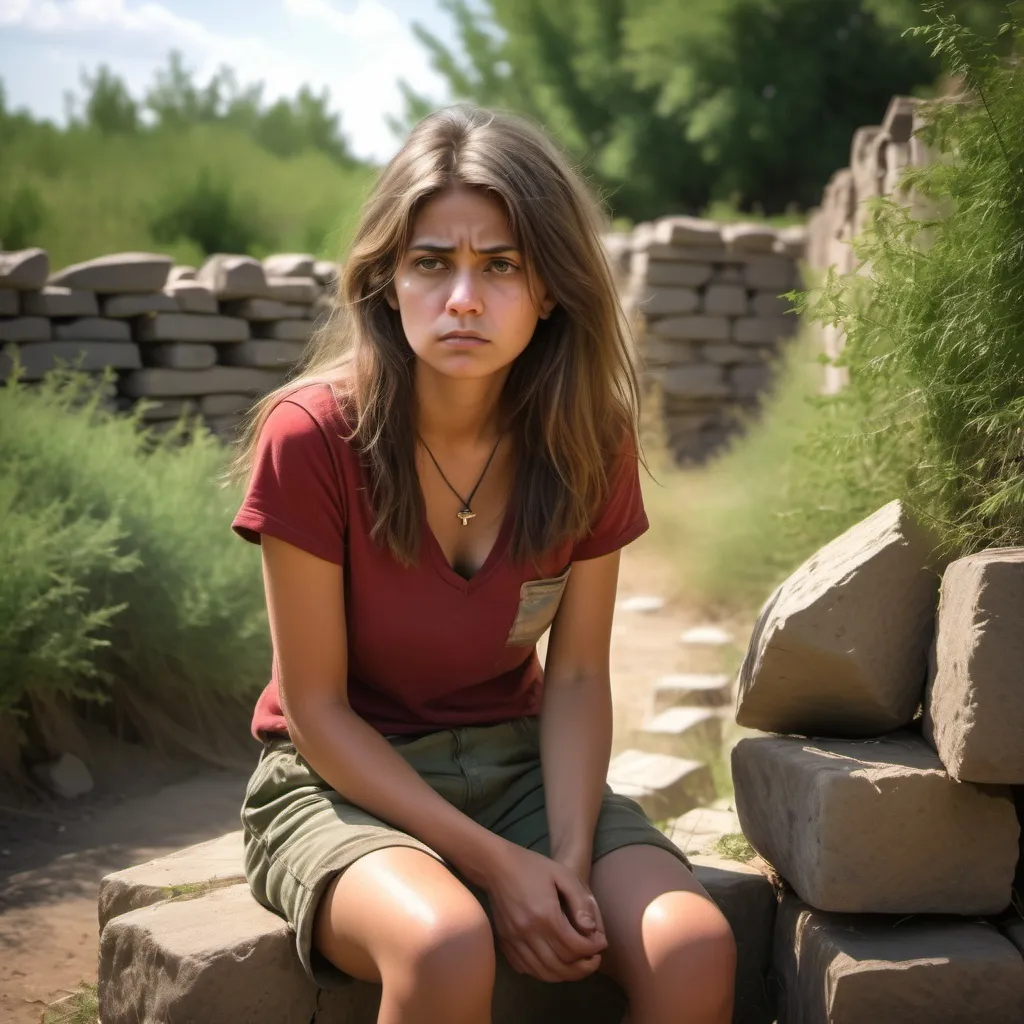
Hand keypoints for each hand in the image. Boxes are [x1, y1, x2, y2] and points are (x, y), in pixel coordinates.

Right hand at [482, 842, 606, 982]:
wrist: (496, 866)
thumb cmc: (533, 867)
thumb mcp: (563, 874)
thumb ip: (580, 901)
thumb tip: (591, 930)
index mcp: (546, 915)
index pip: (575, 947)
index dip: (593, 949)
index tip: (601, 944)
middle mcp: (529, 933)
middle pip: (561, 967)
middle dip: (583, 968)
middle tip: (594, 960)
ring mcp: (514, 941)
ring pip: (544, 973)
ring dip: (565, 974)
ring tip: (577, 964)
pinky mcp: (505, 943)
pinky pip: (526, 969)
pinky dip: (543, 972)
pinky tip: (553, 962)